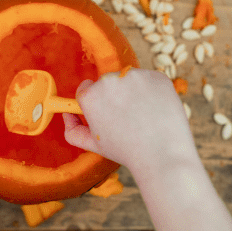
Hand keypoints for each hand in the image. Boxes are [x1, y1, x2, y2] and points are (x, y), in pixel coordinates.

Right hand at [64, 69, 231, 230]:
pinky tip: (155, 110)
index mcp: (90, 96)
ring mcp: (135, 76)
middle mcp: (110, 80)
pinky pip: (149, 80)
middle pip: (107, 83)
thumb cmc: (127, 151)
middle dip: (114, 97)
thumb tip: (67, 115)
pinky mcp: (156, 76)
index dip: (95, 102)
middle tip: (127, 119)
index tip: (105, 112)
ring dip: (133, 92)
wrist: (163, 154)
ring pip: (129, 80)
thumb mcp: (93, 146)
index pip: (86, 88)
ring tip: (143, 117)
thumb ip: (72, 131)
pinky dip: (152, 92)